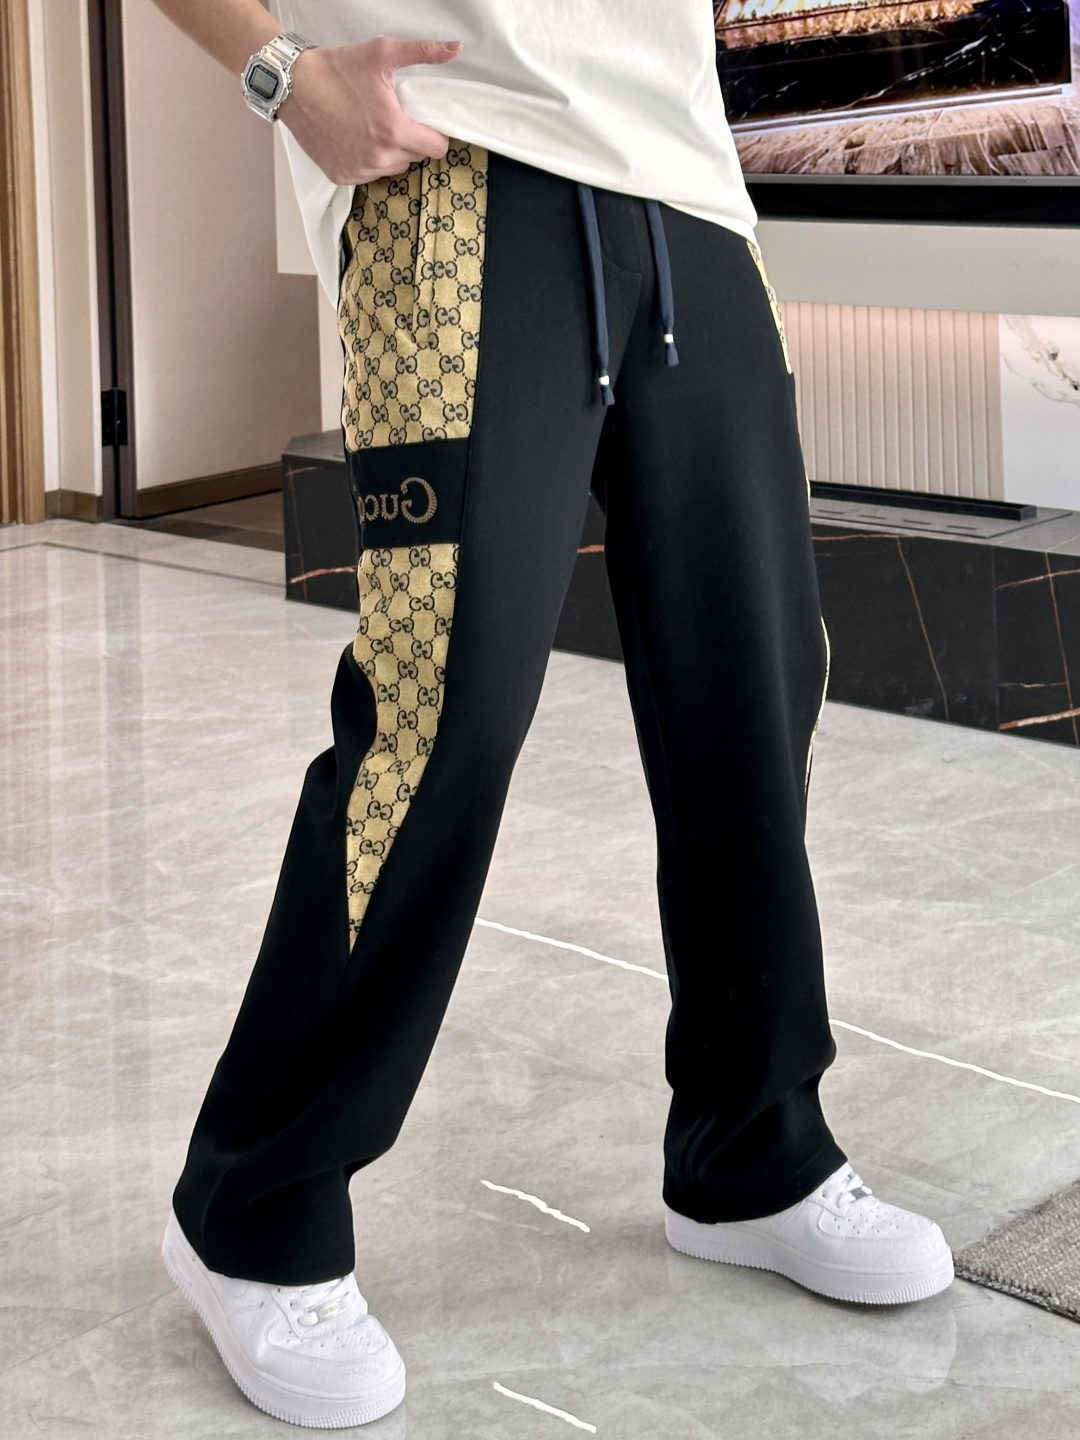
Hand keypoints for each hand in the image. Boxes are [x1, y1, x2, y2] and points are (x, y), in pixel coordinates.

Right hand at [280, 37, 461, 184]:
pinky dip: (368, 161)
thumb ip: (422, 52)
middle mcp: (378, 157)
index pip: (436, 148)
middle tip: (394, 118)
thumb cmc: (338, 69)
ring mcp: (359, 171)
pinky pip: (369, 175)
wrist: (293, 86)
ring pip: (393, 169)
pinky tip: (356, 140)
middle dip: (411, 140)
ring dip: (391, 153)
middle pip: (414, 158)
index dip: (435, 135)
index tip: (425, 123)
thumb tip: (456, 48)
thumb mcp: (381, 53)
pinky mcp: (342, 176)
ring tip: (374, 129)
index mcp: (393, 131)